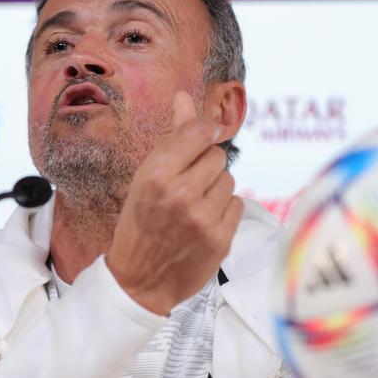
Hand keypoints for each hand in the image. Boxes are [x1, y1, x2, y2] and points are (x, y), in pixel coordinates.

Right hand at [106, 91, 243, 314]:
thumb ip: (170, 137)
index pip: (200, 132)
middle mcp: (181, 194)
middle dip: (205, 166)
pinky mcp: (221, 239)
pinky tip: (204, 222)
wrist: (139, 280)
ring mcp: (204, 218)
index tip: (199, 141)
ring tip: (194, 206)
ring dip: (215, 189)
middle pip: (218, 155)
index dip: (203, 133)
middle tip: (187, 185)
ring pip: (229, 180)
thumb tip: (184, 97)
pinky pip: (237, 205)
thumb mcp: (145, 177)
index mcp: (156, 174)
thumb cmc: (139, 223)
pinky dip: (224, 210)